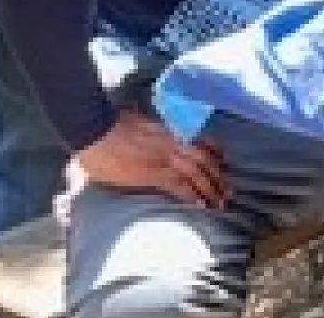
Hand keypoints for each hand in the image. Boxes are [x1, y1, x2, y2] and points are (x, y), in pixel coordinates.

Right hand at [75, 112, 227, 209]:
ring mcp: (166, 157)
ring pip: (198, 174)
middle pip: (205, 159)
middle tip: (228, 191)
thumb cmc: (109, 121)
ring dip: (211, 190)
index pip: (201, 139)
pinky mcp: (154, 173)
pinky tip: (200, 206)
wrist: (95, 128)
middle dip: (219, 176)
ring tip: (220, 204)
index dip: (215, 151)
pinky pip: (180, 186)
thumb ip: (149, 125)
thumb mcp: (137, 117)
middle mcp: (174, 141)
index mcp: (170, 127)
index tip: (224, 160)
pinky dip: (192, 196)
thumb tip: (146, 125)